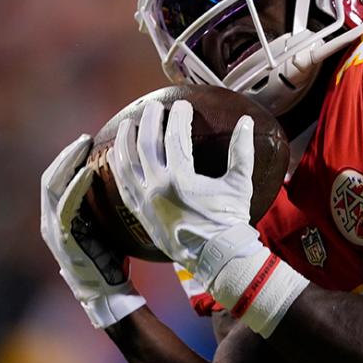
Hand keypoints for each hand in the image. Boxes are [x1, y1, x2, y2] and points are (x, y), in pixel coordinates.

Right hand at [40, 135, 145, 327]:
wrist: (109, 293)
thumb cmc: (111, 259)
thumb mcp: (104, 226)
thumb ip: (101, 205)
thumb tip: (121, 177)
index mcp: (58, 218)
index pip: (55, 179)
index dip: (67, 158)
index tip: (87, 141)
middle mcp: (49, 222)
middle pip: (49, 178)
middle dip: (66, 155)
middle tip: (85, 138)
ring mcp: (53, 231)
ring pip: (51, 187)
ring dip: (68, 163)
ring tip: (84, 146)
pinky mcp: (63, 239)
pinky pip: (65, 207)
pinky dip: (75, 187)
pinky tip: (88, 173)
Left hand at [109, 100, 262, 284]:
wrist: (217, 258)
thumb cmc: (229, 222)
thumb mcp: (239, 185)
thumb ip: (241, 152)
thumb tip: (247, 121)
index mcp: (181, 178)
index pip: (175, 136)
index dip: (179, 116)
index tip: (183, 105)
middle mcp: (156, 187)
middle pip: (145, 143)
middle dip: (148, 120)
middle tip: (154, 107)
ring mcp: (144, 201)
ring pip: (125, 163)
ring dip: (125, 139)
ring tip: (128, 124)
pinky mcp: (139, 212)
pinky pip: (122, 185)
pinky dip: (117, 166)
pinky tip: (116, 154)